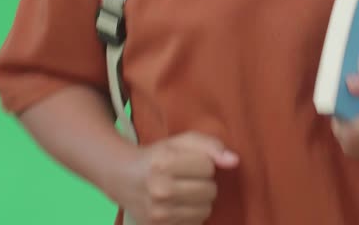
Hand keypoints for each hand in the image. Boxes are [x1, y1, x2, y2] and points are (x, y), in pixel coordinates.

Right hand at [113, 132, 238, 224]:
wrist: (124, 178)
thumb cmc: (158, 157)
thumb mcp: (182, 142)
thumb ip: (211, 145)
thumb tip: (234, 161)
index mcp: (164, 163)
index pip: (208, 167)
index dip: (203, 163)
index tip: (188, 163)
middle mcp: (159, 190)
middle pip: (210, 191)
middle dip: (203, 183)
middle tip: (186, 178)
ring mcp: (159, 213)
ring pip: (205, 210)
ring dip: (200, 201)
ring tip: (183, 191)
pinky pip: (196, 223)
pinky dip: (192, 214)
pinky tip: (178, 204)